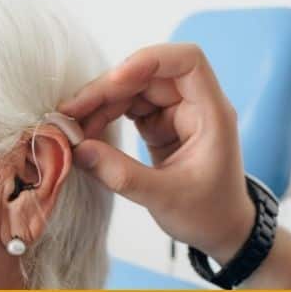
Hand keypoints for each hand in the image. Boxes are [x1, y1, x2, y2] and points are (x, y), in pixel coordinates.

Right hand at [58, 43, 254, 264]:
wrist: (220, 229)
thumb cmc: (207, 213)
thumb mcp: (164, 198)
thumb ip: (121, 174)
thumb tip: (78, 150)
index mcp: (211, 113)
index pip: (187, 62)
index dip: (149, 61)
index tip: (114, 81)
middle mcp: (194, 104)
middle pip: (147, 75)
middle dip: (107, 90)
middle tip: (70, 113)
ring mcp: (175, 113)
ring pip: (132, 91)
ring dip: (99, 104)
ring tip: (72, 127)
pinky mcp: (159, 125)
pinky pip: (127, 109)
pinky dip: (104, 118)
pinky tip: (85, 133)